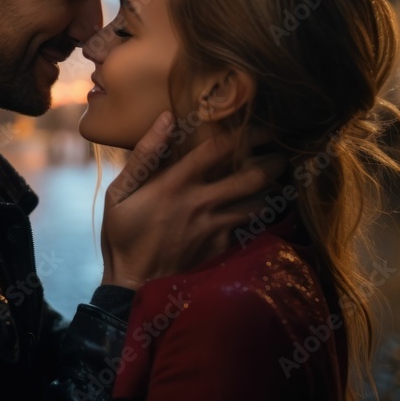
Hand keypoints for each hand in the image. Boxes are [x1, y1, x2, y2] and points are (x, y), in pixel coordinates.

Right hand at [99, 112, 286, 290]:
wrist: (133, 283)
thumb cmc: (123, 233)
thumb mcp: (120, 191)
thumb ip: (144, 154)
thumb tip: (166, 117)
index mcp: (176, 183)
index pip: (218, 150)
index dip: (244, 134)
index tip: (259, 128)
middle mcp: (202, 202)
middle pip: (251, 177)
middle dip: (272, 163)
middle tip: (279, 154)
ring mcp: (215, 227)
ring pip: (258, 204)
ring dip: (271, 191)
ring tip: (277, 182)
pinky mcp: (221, 247)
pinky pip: (249, 227)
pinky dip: (259, 217)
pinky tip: (262, 210)